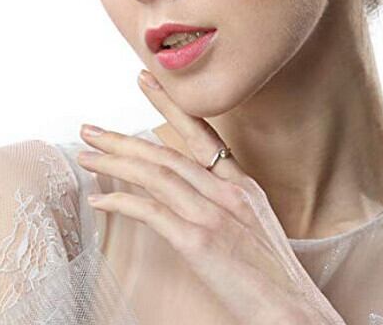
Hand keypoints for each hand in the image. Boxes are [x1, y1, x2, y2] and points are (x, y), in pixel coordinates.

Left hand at [76, 69, 344, 324]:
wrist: (296, 312)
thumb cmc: (275, 277)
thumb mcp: (257, 225)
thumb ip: (228, 201)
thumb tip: (193, 188)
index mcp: (243, 184)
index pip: (201, 132)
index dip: (170, 105)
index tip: (145, 81)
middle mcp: (228, 191)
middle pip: (166, 153)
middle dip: (123, 137)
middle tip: (90, 126)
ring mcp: (214, 214)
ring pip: (155, 174)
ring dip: (115, 161)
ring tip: (86, 153)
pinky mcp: (200, 242)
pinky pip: (151, 212)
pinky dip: (122, 202)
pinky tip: (100, 200)